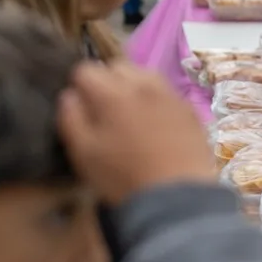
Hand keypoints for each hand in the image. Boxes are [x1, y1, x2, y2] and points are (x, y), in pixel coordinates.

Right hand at [57, 62, 217, 204]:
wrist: (177, 195)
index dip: (79, 85)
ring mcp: (171, 95)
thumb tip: (70, 95)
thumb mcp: (83, 153)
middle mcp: (144, 85)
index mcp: (112, 93)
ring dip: (134, 86)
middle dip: (107, 81)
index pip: (86, 69)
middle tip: (105, 109)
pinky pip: (168, 93)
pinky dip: (157, 99)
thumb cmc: (123, 177)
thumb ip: (71, 118)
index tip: (81, 105)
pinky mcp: (191, 110)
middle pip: (118, 66)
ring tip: (131, 113)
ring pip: (146, 75)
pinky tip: (156, 123)